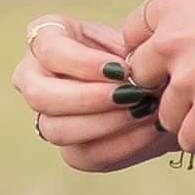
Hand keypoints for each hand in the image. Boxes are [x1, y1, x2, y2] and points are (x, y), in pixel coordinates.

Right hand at [11, 11, 170, 171]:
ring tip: (145, 111)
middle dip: (88, 98)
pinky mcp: (71, 149)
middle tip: (132, 94)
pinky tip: (150, 129)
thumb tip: (130, 69)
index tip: (121, 69)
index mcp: (45, 39)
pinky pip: (85, 155)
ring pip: (56, 130)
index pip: (48, 51)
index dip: (83, 63)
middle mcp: (34, 78)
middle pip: (40, 95)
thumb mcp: (135, 39)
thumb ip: (129, 50)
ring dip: (106, 123)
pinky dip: (122, 144)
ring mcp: (47, 116)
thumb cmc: (141, 53)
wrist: (160, 85)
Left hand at [113, 0, 194, 155]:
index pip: (131, 36)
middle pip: (141, 78)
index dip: (152, 52)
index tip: (174, 59)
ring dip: (190, 116)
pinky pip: (189, 139)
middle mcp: (168, 42)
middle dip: (165, 86)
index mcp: (170, 5)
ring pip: (166, 115)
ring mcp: (185, 80)